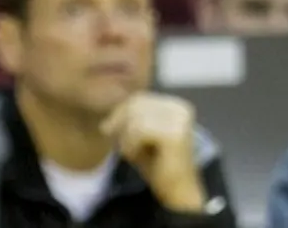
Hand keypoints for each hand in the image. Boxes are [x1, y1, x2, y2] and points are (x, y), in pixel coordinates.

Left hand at [100, 94, 206, 212]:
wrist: (176, 190)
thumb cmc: (158, 165)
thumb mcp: (141, 139)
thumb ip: (130, 123)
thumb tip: (106, 120)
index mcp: (177, 106)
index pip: (139, 98)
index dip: (119, 113)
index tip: (109, 131)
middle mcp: (181, 108)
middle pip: (136, 105)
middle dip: (121, 125)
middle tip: (123, 147)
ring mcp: (179, 120)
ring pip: (135, 118)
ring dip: (126, 139)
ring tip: (134, 154)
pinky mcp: (174, 134)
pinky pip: (139, 131)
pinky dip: (130, 146)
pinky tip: (136, 158)